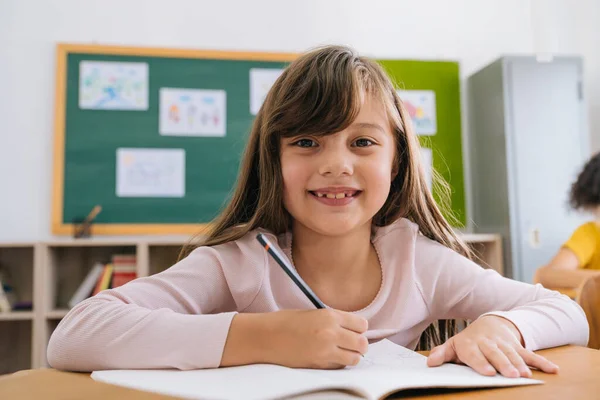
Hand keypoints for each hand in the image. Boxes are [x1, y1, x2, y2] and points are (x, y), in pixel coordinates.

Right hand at [261, 309, 368, 368]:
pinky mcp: (319, 364)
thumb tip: (350, 328)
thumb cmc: (285, 322)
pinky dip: (340, 363)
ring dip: (352, 355)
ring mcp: (326, 350)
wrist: (266, 337)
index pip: (361, 324)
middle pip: (362, 342)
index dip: (359, 328)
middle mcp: (331, 332)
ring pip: (355, 357)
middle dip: (359, 343)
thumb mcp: (313, 313)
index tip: (354, 329)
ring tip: (342, 352)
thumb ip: (333, 319)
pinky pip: (340, 366)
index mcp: (330, 316)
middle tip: (351, 343)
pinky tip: (330, 357)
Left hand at [426, 316, 558, 377]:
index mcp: (471, 344)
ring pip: (513, 354)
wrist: (490, 323)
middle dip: (504, 364)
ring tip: (526, 375)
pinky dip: (542, 362)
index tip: (487, 372)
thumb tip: (430, 363)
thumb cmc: (469, 340)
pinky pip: (530, 353)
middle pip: (497, 354)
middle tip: (510, 375)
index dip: (481, 362)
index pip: (475, 354)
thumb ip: (443, 354)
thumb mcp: (454, 345)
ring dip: (521, 364)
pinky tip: (552, 370)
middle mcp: (488, 343)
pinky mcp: (518, 346)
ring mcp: (505, 344)